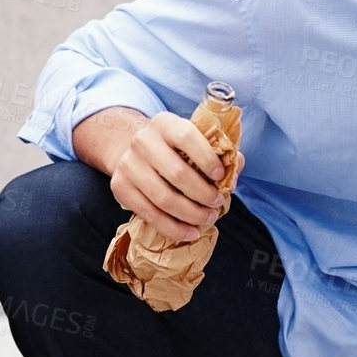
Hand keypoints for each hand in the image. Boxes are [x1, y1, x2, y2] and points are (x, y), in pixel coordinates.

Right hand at [76, 108, 234, 240]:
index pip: (186, 137)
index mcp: (164, 123)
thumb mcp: (193, 139)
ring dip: (191, 214)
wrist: (131, 150)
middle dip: (203, 194)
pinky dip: (173, 228)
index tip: (221, 176)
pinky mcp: (120, 187)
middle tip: (218, 204)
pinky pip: (149, 214)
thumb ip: (218, 150)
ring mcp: (128, 164)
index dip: (206, 159)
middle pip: (176, 174)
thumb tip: (236, 167)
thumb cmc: (173, 148)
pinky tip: (190, 232)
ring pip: (163, 198)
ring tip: (208, 219)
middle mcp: (142, 141)